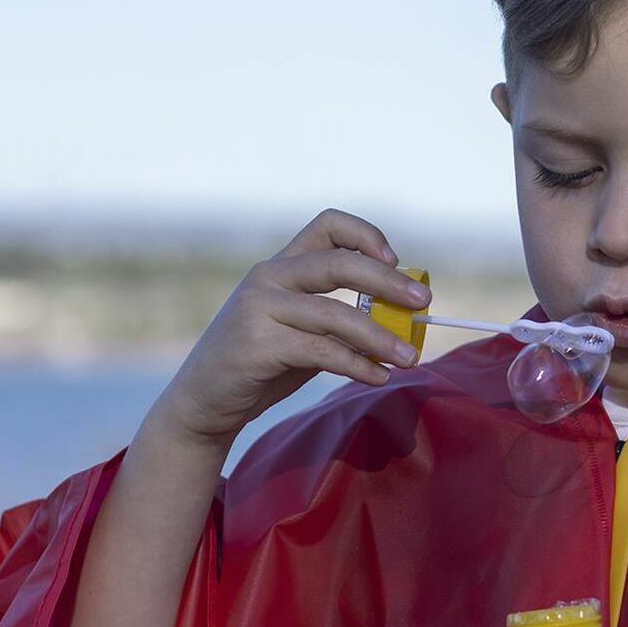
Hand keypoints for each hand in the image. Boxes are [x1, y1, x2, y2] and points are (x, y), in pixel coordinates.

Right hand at [155, 209, 430, 443]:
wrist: (204, 401)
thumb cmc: (263, 363)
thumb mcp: (303, 331)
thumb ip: (342, 319)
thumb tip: (402, 321)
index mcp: (282, 266)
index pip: (327, 225)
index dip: (366, 235)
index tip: (394, 259)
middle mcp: (268, 277)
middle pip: (338, 264)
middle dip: (388, 282)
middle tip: (422, 302)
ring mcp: (259, 309)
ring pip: (335, 315)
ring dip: (381, 338)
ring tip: (410, 358)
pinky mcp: (257, 345)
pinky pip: (322, 351)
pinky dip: (358, 364)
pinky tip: (378, 376)